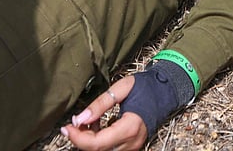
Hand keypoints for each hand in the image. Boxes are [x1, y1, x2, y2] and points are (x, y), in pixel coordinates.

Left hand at [63, 64, 186, 150]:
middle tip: (71, 124)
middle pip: (97, 150)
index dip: (78, 138)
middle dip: (80, 139)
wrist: (166, 91)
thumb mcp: (121, 88)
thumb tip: (80, 118)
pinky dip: (98, 140)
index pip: (97, 144)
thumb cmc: (145, 86)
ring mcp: (132, 147)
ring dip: (89, 140)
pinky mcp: (131, 146)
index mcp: (129, 128)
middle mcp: (131, 143)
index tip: (66, 127)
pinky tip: (96, 125)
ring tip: (86, 121)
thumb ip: (100, 104)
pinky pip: (109, 149)